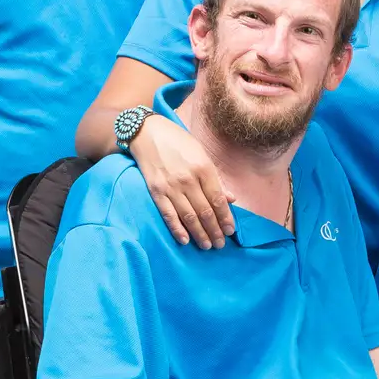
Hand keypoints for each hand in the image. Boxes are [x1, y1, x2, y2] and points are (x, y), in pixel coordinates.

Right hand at [131, 115, 234, 248]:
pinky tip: (184, 240)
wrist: (147, 133)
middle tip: (220, 244)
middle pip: (205, 212)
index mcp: (203, 168)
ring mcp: (171, 187)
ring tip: (207, 245)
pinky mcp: (156, 191)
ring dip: (199, 234)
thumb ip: (216, 178)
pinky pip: (168, 214)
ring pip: (189, 216)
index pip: (218, 200)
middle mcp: (188, 179)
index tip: (230, 231)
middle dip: (214, 231)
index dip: (225, 218)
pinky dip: (177, 229)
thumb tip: (231, 199)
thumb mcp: (202, 154)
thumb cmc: (178, 142)